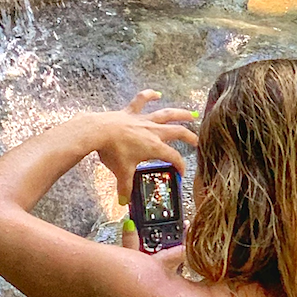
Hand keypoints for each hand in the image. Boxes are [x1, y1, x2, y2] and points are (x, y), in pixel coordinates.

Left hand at [94, 90, 197, 205]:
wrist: (99, 131)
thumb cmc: (113, 152)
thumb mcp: (121, 172)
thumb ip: (125, 188)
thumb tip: (124, 202)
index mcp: (154, 147)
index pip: (173, 157)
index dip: (180, 165)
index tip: (182, 172)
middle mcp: (153, 131)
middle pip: (177, 132)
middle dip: (189, 137)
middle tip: (197, 141)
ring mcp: (143, 119)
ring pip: (166, 113)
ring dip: (180, 113)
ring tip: (191, 113)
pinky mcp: (131, 112)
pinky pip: (142, 100)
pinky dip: (150, 95)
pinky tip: (157, 93)